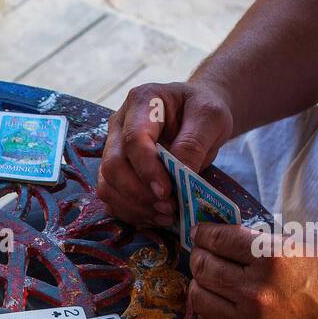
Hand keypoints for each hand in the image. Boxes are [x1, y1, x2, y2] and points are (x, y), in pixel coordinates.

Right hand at [97, 80, 234, 226]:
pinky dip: (131, 213)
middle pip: (112, 166)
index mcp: (142, 102)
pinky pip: (111, 198)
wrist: (198, 116)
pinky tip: (155, 216)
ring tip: (165, 215)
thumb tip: (178, 177)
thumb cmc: (203, 112)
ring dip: (134, 207)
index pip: (133, 139)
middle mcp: (119, 124)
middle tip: (168, 207)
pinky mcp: (115, 171)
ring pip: (107, 185)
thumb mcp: (210, 117)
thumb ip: (193, 143)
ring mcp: (113, 148)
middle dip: (138, 193)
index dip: (147, 169)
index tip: (167, 192)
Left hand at [187, 222, 317, 318]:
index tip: (202, 231)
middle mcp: (255, 289)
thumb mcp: (306, 247)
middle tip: (202, 252)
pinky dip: (207, 308)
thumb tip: (229, 238)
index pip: (219, 239)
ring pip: (199, 295)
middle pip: (203, 266)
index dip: (205, 232)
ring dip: (200, 283)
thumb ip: (265, 243)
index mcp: (273, 256)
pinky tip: (217, 300)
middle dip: (199, 255)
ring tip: (208, 277)